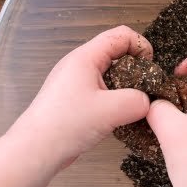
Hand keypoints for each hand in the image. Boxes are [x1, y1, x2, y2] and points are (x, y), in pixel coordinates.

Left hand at [19, 26, 152, 164]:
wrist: (35, 151)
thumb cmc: (68, 124)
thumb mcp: (111, 110)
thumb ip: (138, 101)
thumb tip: (148, 102)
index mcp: (86, 57)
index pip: (121, 35)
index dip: (141, 46)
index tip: (151, 68)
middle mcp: (79, 65)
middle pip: (116, 54)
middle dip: (136, 69)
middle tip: (145, 91)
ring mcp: (75, 83)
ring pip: (110, 76)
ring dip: (126, 88)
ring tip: (133, 108)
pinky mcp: (74, 101)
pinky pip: (102, 92)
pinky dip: (114, 101)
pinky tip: (118, 119)